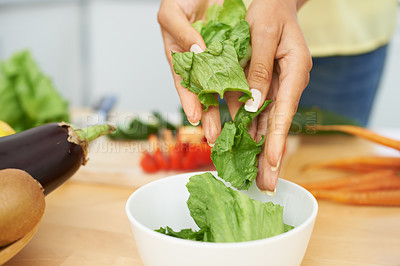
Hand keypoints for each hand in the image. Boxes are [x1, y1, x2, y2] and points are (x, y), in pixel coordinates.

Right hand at [158, 0, 230, 145]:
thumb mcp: (173, 13)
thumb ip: (181, 33)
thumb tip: (197, 54)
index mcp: (179, 57)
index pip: (184, 83)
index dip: (189, 100)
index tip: (195, 117)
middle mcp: (198, 63)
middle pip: (203, 94)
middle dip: (209, 116)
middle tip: (215, 136)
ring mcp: (215, 60)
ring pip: (223, 88)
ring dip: (228, 109)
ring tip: (234, 129)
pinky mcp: (232, 53)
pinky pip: (238, 72)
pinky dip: (242, 88)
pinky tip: (249, 104)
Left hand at [244, 0, 311, 191]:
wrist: (272, 0)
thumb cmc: (270, 9)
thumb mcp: (263, 33)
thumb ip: (257, 69)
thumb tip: (251, 105)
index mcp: (294, 71)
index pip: (285, 111)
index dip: (277, 139)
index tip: (272, 163)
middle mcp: (287, 83)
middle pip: (277, 124)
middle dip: (271, 156)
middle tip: (266, 184)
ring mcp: (275, 85)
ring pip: (266, 122)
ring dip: (259, 148)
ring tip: (254, 174)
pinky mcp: (263, 84)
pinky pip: (255, 110)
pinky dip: (249, 129)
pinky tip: (243, 147)